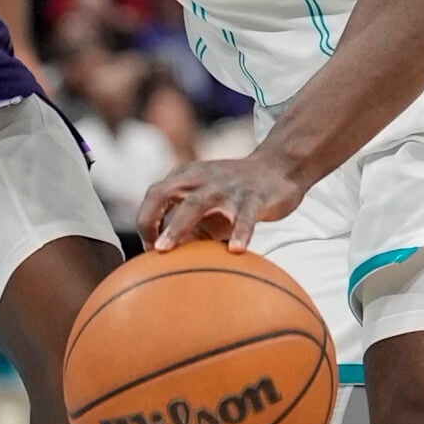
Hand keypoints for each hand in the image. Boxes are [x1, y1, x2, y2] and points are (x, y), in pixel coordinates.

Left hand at [138, 154, 312, 252]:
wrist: (277, 167)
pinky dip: (240, 232)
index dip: (145, 221)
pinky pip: (245, 216)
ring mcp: (227, 187)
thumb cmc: (234, 193)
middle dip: (150, 220)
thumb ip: (185, 222)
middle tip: (149, 249)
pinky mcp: (254, 197)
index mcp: (186, 177)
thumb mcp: (205, 201)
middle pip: (166, 193)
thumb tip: (163, 256)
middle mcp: (201, 178)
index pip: (155, 194)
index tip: (149, 250)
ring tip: (165, 249)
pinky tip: (236, 250)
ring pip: (198, 203)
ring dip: (178, 226)